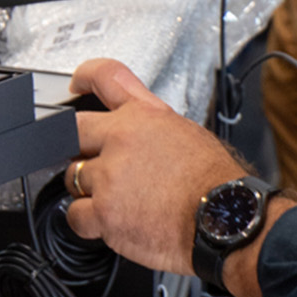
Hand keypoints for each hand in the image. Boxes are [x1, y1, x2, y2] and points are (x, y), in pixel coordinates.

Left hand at [62, 58, 237, 276]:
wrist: (223, 217)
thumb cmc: (214, 181)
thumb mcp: (189, 134)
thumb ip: (154, 129)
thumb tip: (141, 136)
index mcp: (145, 115)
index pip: (106, 77)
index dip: (85, 75)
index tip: (77, 82)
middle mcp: (122, 139)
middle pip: (73, 130)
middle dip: (76, 145)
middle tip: (88, 158)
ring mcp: (109, 175)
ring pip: (73, 176)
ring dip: (88, 188)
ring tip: (117, 198)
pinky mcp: (103, 211)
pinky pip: (74, 214)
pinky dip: (87, 220)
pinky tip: (108, 221)